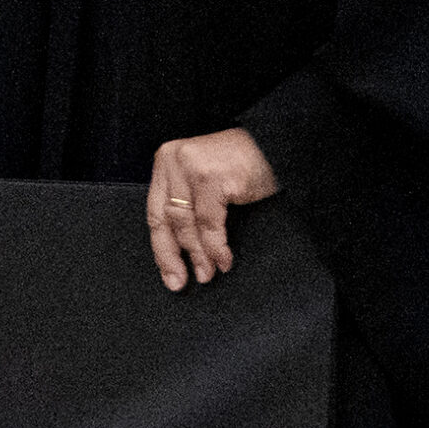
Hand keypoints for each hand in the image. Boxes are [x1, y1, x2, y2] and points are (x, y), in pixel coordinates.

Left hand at [146, 128, 279, 288]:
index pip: (155, 212)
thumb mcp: (203, 180)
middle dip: (173, 257)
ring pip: (187, 225)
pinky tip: (223, 260)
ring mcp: (192, 168)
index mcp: (165, 162)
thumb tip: (178, 251)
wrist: (273, 146)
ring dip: (199, 256)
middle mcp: (173, 161)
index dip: (161, 248)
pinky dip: (216, 247)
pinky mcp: (212, 177)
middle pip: (166, 220)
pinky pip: (210, 224)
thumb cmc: (240, 164)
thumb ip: (187, 204)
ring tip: (208, 273)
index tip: (168, 273)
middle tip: (180, 281)